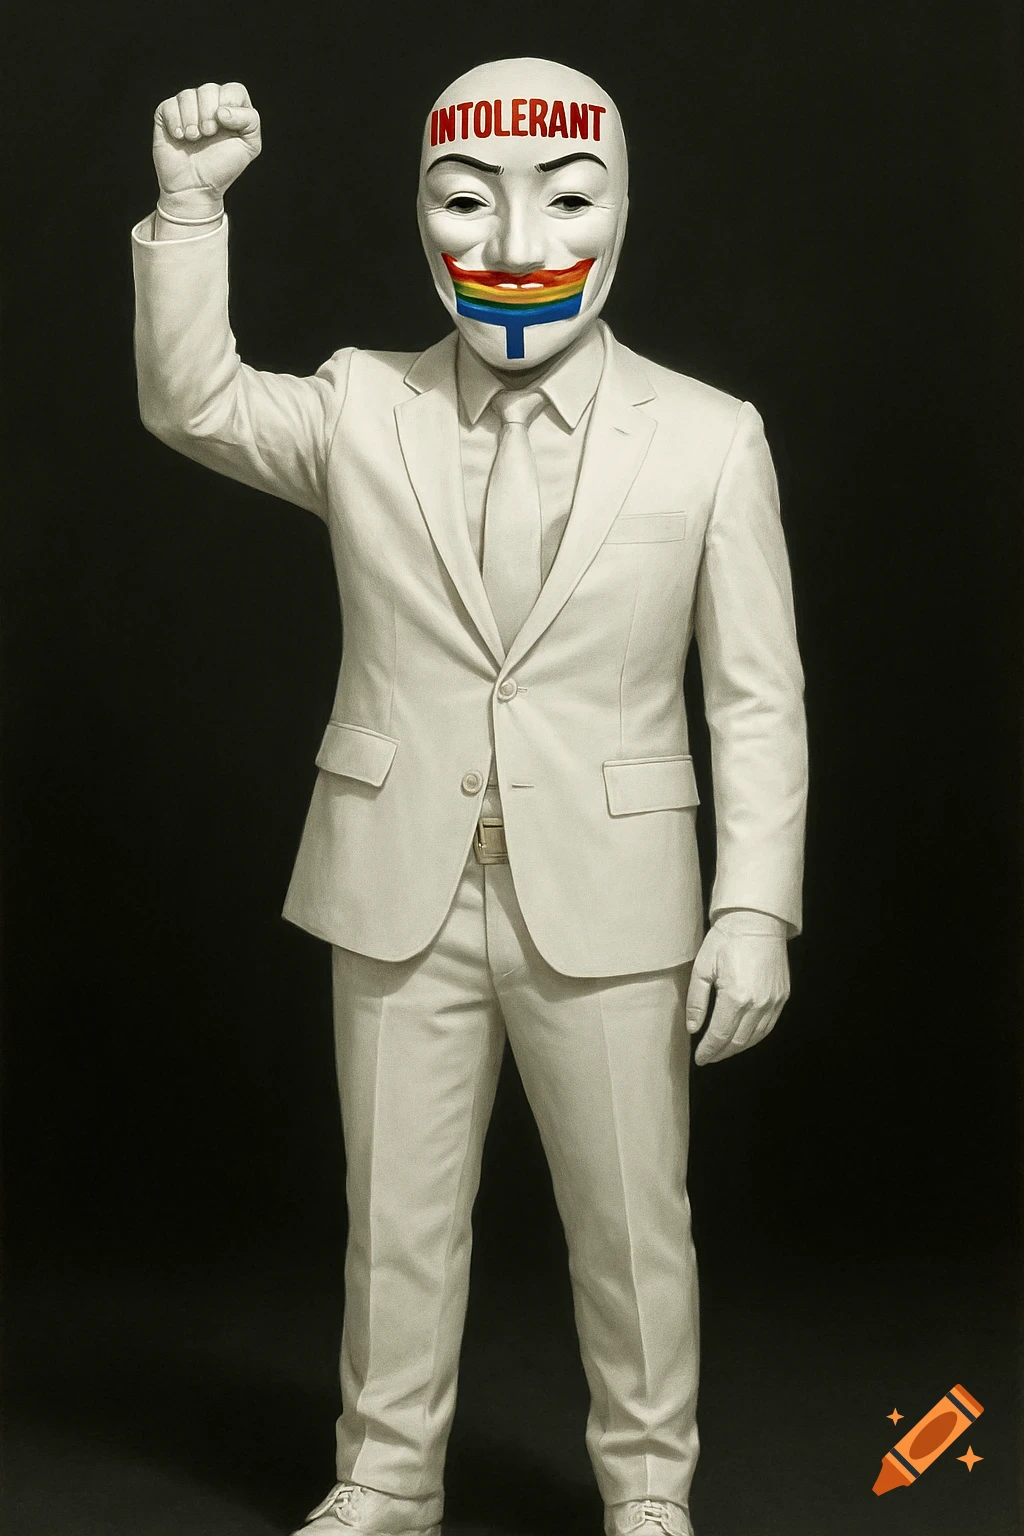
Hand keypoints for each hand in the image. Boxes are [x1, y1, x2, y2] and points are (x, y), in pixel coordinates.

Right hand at [152, 82, 261, 219]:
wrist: (195, 188)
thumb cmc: (222, 168)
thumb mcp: (249, 146)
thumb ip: (250, 121)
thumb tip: (222, 110)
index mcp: (230, 109)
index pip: (234, 90)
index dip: (230, 103)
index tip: (226, 126)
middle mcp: (208, 103)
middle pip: (209, 89)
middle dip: (209, 113)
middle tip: (208, 134)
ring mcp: (186, 107)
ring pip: (188, 95)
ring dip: (191, 120)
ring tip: (193, 139)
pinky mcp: (166, 114)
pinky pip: (169, 106)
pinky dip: (175, 122)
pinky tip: (180, 137)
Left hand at [685, 911, 789, 1065]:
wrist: (757, 921)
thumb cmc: (727, 939)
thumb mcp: (702, 968)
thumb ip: (696, 1002)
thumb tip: (693, 1028)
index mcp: (736, 997)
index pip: (719, 1035)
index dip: (708, 1051)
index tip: (699, 1059)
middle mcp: (758, 1004)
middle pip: (738, 1041)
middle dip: (721, 1053)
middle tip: (708, 1057)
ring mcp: (774, 1001)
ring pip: (755, 1037)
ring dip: (738, 1048)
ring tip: (723, 1050)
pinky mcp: (782, 996)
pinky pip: (768, 1026)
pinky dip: (754, 1037)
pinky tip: (743, 1037)